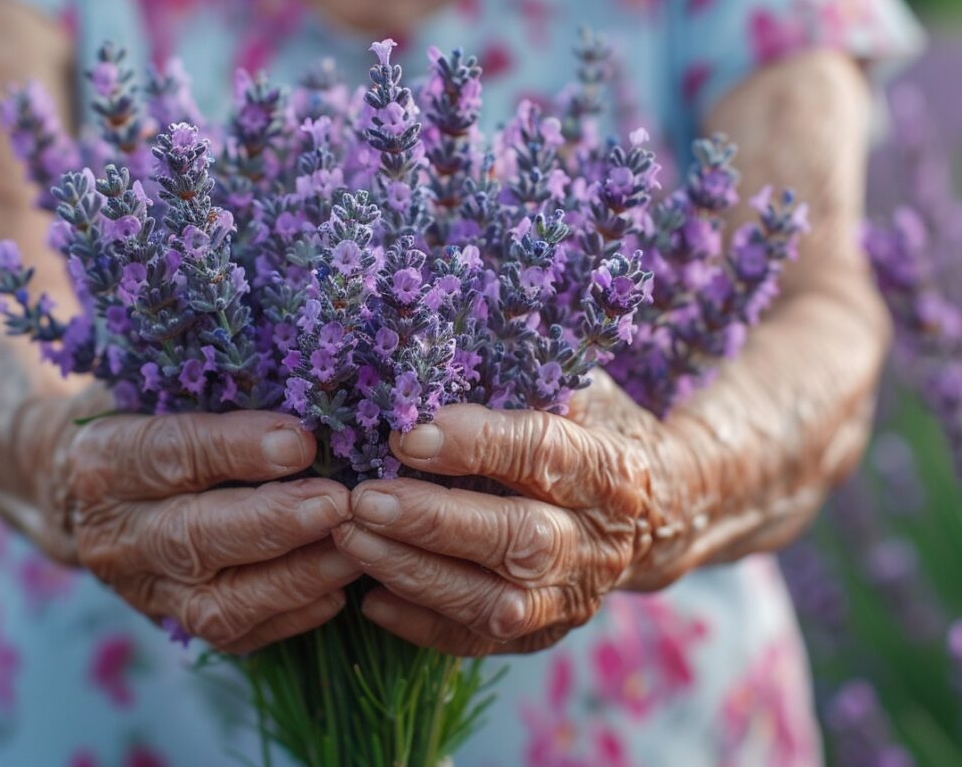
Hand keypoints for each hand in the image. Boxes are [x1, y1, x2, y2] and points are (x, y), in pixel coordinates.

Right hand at [7, 390, 359, 653]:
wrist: (74, 491)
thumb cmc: (142, 417)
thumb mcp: (156, 387)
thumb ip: (213, 389)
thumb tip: (306, 381)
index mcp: (104, 459)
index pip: (169, 454)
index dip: (234, 449)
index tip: (300, 442)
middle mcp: (114, 533)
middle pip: (193, 536)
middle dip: (273, 523)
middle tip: (338, 504)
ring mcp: (142, 587)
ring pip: (217, 601)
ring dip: (294, 577)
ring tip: (354, 550)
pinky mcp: (172, 622)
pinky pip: (235, 633)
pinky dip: (292, 614)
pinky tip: (338, 587)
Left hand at [333, 373, 676, 656]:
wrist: (657, 514)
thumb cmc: (592, 431)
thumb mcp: (577, 390)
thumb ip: (522, 378)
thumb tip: (434, 365)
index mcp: (611, 469)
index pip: (544, 455)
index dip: (476, 445)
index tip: (406, 436)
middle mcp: (598, 541)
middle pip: (518, 539)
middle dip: (433, 521)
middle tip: (363, 500)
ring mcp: (574, 596)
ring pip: (494, 599)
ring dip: (415, 573)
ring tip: (350, 540)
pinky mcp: (545, 631)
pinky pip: (479, 640)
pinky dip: (421, 624)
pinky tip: (369, 596)